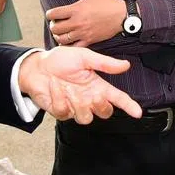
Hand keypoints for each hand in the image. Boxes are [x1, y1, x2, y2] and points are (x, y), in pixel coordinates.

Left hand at [18, 47, 142, 123]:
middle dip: (101, 106)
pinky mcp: (61, 112)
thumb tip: (126, 65)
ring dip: (78, 103)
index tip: (138, 112)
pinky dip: (59, 98)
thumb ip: (104, 63)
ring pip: (86, 118)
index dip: (129, 106)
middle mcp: (89, 98)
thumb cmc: (60, 60)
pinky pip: (65, 112)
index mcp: (98, 86)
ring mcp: (75, 107)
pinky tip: (55, 87)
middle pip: (104, 113)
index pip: (118, 98)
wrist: (37, 67)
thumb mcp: (84, 57)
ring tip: (69, 89)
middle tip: (93, 95)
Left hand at [45, 0, 126, 47]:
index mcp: (76, 9)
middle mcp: (77, 22)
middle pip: (55, 28)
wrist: (121, 16)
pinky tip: (70, 41)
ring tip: (62, 34)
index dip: (50, 14)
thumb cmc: (108, 2)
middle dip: (53, 27)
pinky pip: (74, 47)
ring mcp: (83, 32)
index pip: (53, 14)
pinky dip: (69, 45)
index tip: (52, 15)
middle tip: (56, 25)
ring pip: (62, 39)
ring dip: (60, 36)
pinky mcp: (89, 40)